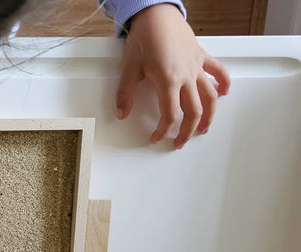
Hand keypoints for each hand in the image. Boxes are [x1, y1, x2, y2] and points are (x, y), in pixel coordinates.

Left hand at [116, 4, 230, 148]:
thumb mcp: (129, 68)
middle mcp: (186, 75)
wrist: (156, 14)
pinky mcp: (201, 56)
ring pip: (210, 95)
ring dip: (209, 115)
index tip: (156, 138)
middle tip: (180, 142)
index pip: (170, 114)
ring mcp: (196, 66)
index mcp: (168, 80)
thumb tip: (121, 114)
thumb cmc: (144, 37)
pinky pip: (217, 71)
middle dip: (187, 131)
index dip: (164, 130)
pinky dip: (224, 83)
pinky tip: (225, 92)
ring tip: (204, 128)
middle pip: (194, 110)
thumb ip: (125, 94)